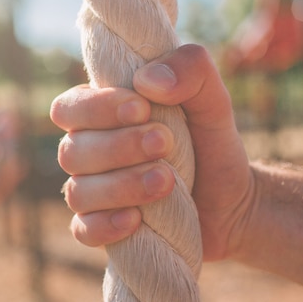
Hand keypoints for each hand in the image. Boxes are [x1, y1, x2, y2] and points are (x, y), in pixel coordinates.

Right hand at [51, 44, 255, 260]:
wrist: (233, 201)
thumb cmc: (211, 142)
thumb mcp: (212, 99)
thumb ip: (191, 70)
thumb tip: (148, 80)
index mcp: (103, 115)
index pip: (69, 107)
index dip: (97, 108)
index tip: (142, 109)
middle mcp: (90, 152)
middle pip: (72, 151)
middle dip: (118, 147)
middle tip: (164, 143)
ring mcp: (94, 193)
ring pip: (78, 192)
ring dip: (120, 186)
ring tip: (166, 181)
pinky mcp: (105, 228)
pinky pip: (84, 230)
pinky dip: (105, 225)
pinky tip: (137, 219)